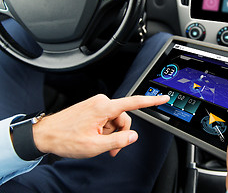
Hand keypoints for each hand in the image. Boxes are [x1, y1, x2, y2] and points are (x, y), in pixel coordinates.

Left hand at [32, 94, 169, 158]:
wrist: (45, 134)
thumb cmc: (65, 138)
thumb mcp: (95, 145)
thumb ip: (118, 141)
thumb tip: (133, 136)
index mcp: (104, 107)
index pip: (133, 103)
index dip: (150, 101)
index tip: (162, 98)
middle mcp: (101, 102)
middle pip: (124, 118)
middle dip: (120, 134)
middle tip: (111, 148)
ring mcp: (96, 104)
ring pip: (115, 120)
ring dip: (111, 134)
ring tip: (99, 144)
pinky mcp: (93, 108)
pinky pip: (107, 119)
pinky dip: (105, 130)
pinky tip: (95, 137)